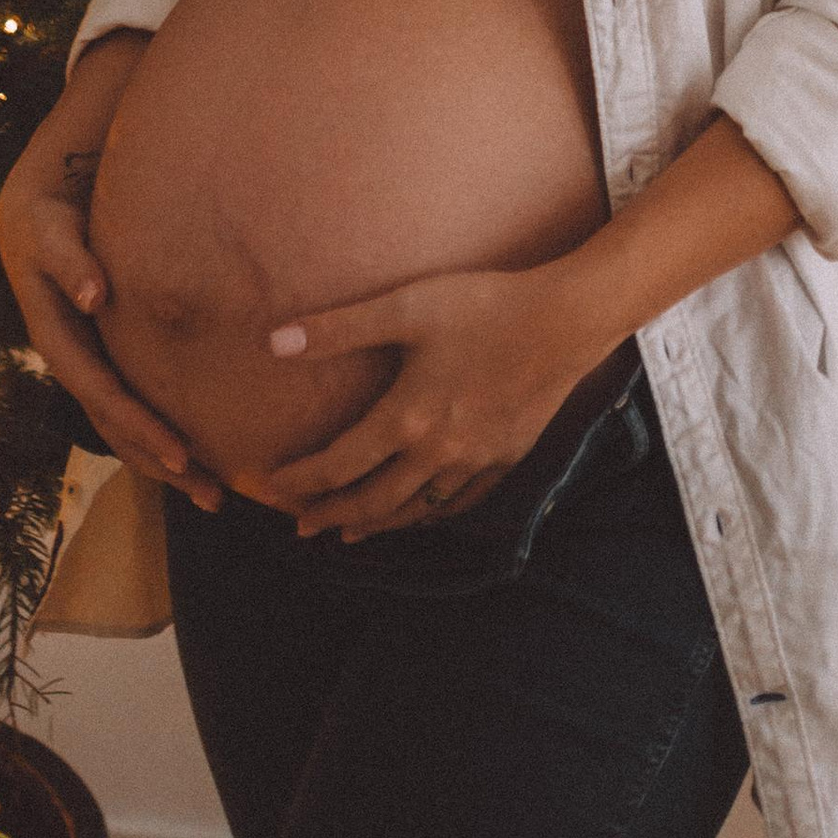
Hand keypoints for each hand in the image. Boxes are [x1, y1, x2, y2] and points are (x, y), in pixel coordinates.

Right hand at [0, 146, 224, 513]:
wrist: (33, 213)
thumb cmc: (45, 219)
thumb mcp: (49, 233)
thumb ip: (70, 262)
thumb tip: (92, 295)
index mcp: (58, 342)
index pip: (104, 396)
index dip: (140, 427)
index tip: (181, 455)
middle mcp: (75, 363)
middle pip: (118, 427)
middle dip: (162, 464)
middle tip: (213, 496)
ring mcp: (90, 363)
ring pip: (127, 426)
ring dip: (166, 462)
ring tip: (214, 494)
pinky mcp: (107, 355)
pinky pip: (134, 404)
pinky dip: (162, 432)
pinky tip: (196, 452)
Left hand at [250, 264, 616, 541]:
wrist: (565, 319)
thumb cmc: (483, 305)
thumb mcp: (406, 306)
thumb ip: (339, 328)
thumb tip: (274, 342)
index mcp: (407, 418)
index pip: (338, 464)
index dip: (300, 479)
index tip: (271, 485)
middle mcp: (438, 453)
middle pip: (372, 501)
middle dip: (330, 514)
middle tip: (300, 525)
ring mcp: (475, 462)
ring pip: (415, 510)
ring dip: (376, 524)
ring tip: (349, 533)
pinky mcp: (507, 459)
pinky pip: (458, 504)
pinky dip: (428, 515)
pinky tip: (420, 512)